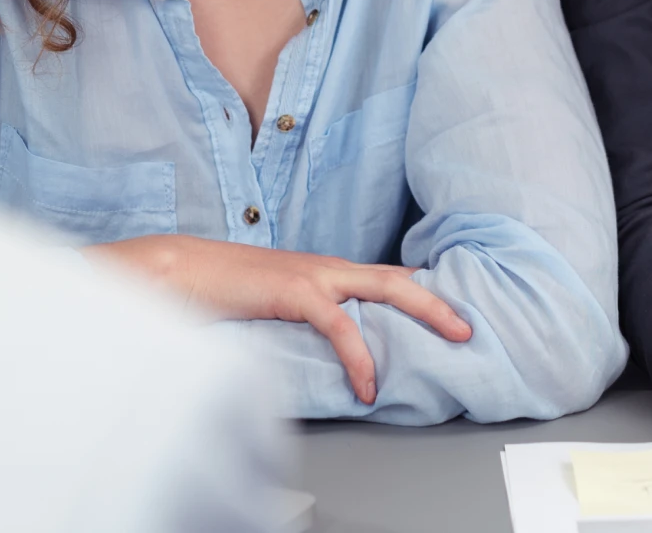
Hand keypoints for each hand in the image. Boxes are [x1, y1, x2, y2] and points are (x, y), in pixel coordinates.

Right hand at [87, 234, 470, 403]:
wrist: (182, 271)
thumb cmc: (226, 292)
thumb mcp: (276, 305)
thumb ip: (308, 319)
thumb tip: (333, 345)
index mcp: (326, 271)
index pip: (385, 278)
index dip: (421, 294)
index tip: (451, 313)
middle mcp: (328, 267)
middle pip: (399, 278)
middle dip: (440, 300)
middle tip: (470, 325)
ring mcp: (314, 274)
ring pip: (386, 288)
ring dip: (426, 311)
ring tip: (452, 338)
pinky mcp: (295, 291)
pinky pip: (340, 324)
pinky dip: (359, 355)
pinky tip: (368, 383)